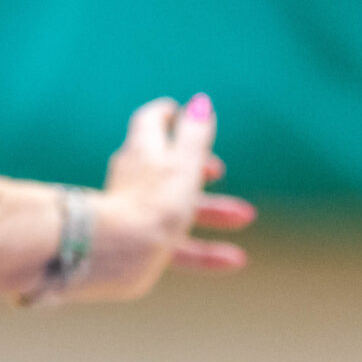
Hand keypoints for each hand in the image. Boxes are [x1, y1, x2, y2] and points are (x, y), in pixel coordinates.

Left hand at [82, 93, 256, 300]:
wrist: (116, 254)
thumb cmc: (153, 202)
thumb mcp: (183, 163)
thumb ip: (195, 134)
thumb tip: (200, 101)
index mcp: (142, 149)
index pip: (151, 121)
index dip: (169, 115)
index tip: (184, 114)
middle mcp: (133, 177)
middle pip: (168, 166)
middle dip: (200, 169)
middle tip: (219, 171)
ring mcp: (134, 211)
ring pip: (176, 206)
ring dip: (212, 211)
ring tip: (245, 217)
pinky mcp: (137, 244)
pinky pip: (176, 245)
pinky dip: (205, 250)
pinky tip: (234, 261)